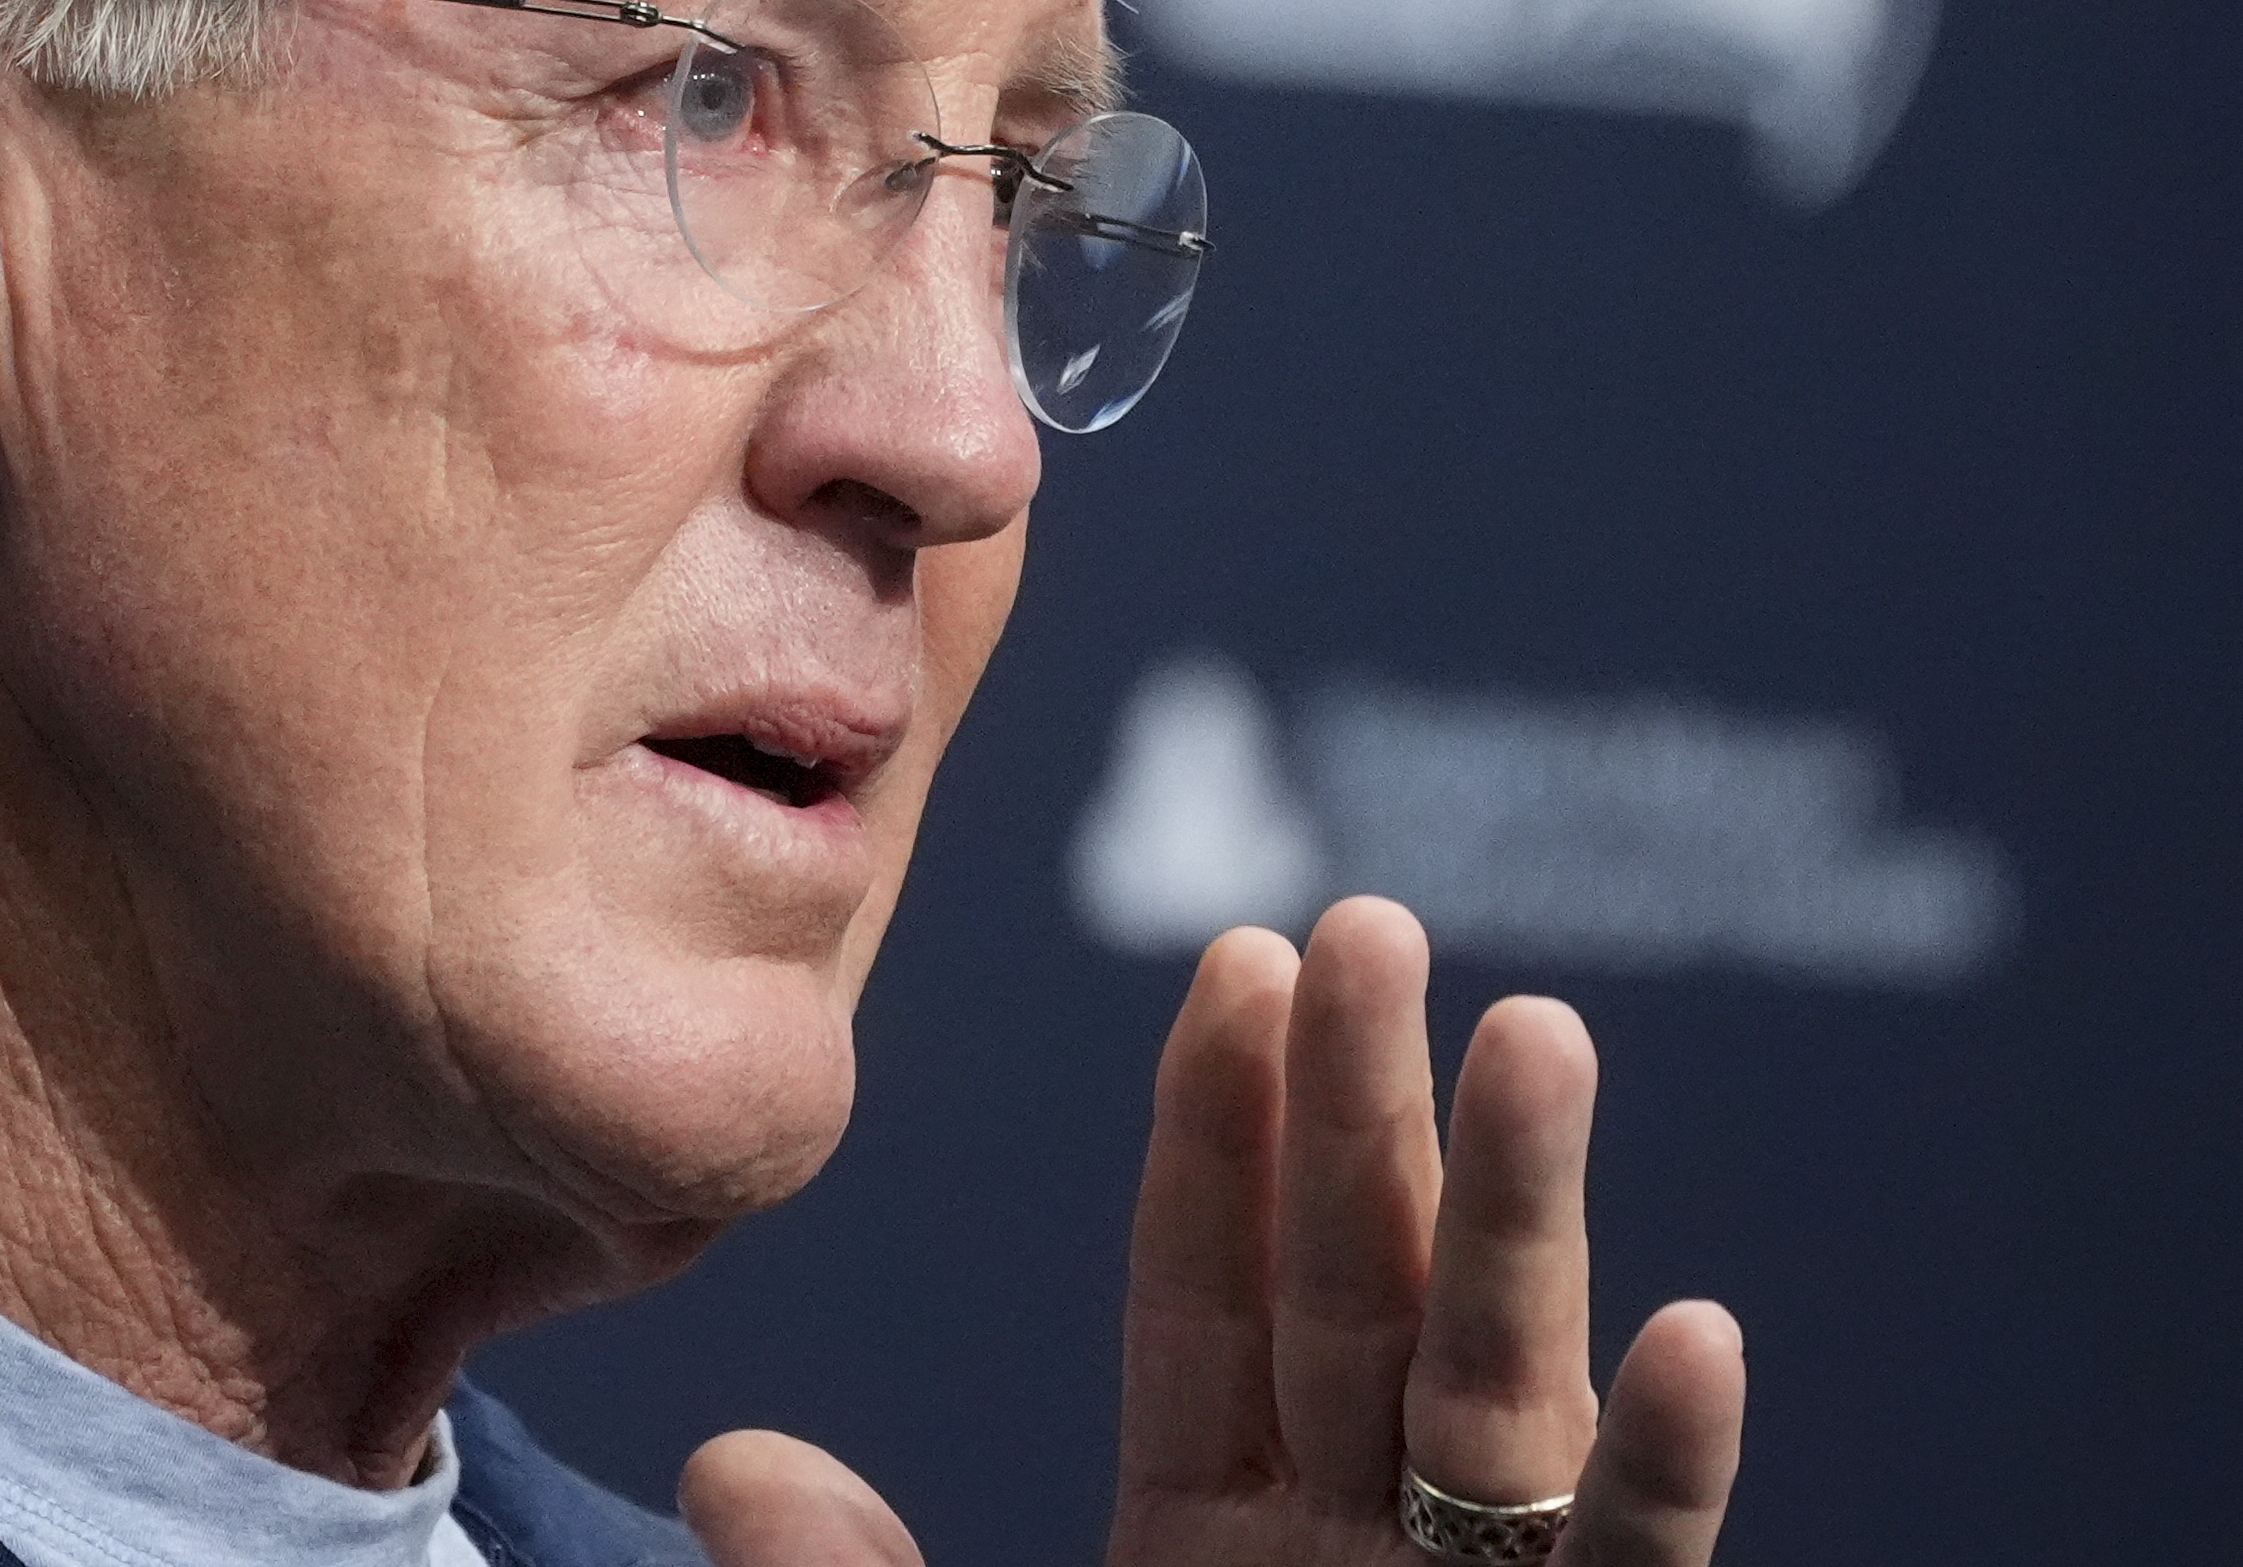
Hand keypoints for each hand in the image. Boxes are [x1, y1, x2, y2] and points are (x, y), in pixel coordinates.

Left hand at [678, 898, 1743, 1566]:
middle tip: (1362, 920)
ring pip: (1503, 1395)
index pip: (1208, 1298)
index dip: (1217, 1135)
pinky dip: (1662, 1470)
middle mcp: (1354, 1557)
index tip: (1228, 962)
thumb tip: (732, 1459)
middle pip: (1358, 1298)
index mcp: (1207, 1539)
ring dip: (1527, 1221)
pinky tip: (1690, 1333)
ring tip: (1534, 1031)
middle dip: (1364, 1115)